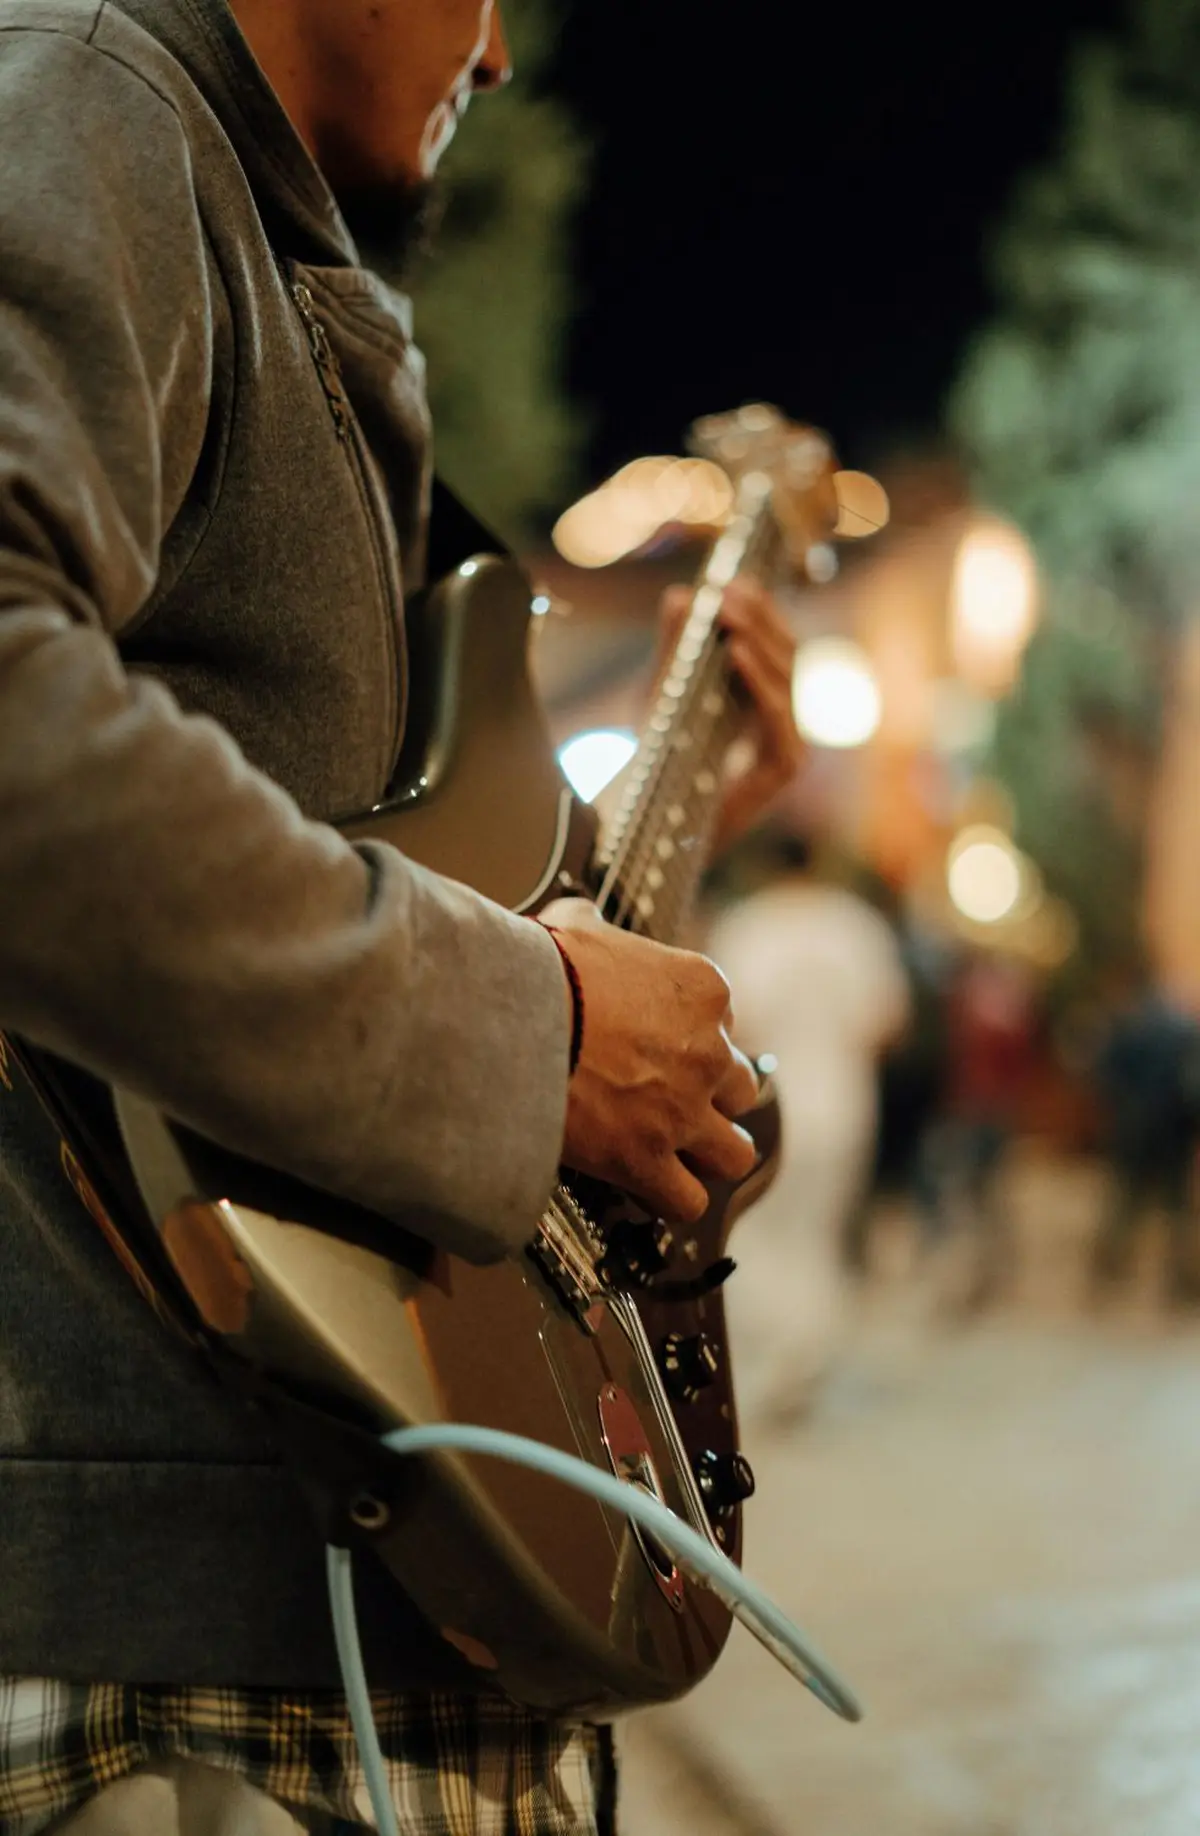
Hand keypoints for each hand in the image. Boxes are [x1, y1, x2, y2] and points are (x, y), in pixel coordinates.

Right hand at [540, 899, 759, 1222]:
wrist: (506, 1017)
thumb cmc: (538, 968)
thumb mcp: (574, 924)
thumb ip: (593, 925)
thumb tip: (577, 920)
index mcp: (702, 990)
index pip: (723, 1022)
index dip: (690, 1038)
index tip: (661, 1046)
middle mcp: (707, 1052)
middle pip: (740, 1088)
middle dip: (709, 1097)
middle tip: (669, 1100)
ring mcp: (682, 1111)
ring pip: (734, 1153)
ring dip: (708, 1154)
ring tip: (678, 1155)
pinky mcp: (647, 1159)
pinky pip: (688, 1200)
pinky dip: (671, 1198)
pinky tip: (648, 1189)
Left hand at [655, 575, 802, 852]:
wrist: (649, 831)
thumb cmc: (658, 767)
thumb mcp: (659, 696)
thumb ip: (671, 650)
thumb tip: (678, 595)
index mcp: (761, 701)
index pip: (774, 644)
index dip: (761, 610)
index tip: (734, 581)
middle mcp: (781, 722)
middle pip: (788, 655)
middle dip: (761, 618)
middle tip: (729, 590)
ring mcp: (788, 747)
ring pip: (787, 680)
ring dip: (759, 640)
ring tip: (728, 613)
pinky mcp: (783, 772)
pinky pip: (779, 719)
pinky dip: (759, 682)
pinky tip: (734, 652)